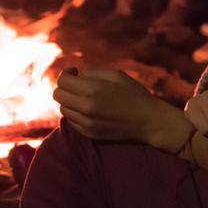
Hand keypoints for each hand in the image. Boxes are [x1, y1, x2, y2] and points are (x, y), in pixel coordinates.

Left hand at [54, 68, 190, 152]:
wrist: (149, 121)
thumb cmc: (134, 94)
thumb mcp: (115, 75)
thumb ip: (92, 73)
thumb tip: (77, 77)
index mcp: (91, 90)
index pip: (62, 81)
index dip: (66, 74)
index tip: (75, 72)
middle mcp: (85, 108)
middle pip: (58, 96)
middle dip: (65, 87)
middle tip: (78, 85)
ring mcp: (86, 124)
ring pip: (64, 110)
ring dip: (70, 101)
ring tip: (85, 98)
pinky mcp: (90, 135)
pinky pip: (72, 122)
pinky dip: (76, 114)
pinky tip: (90, 110)